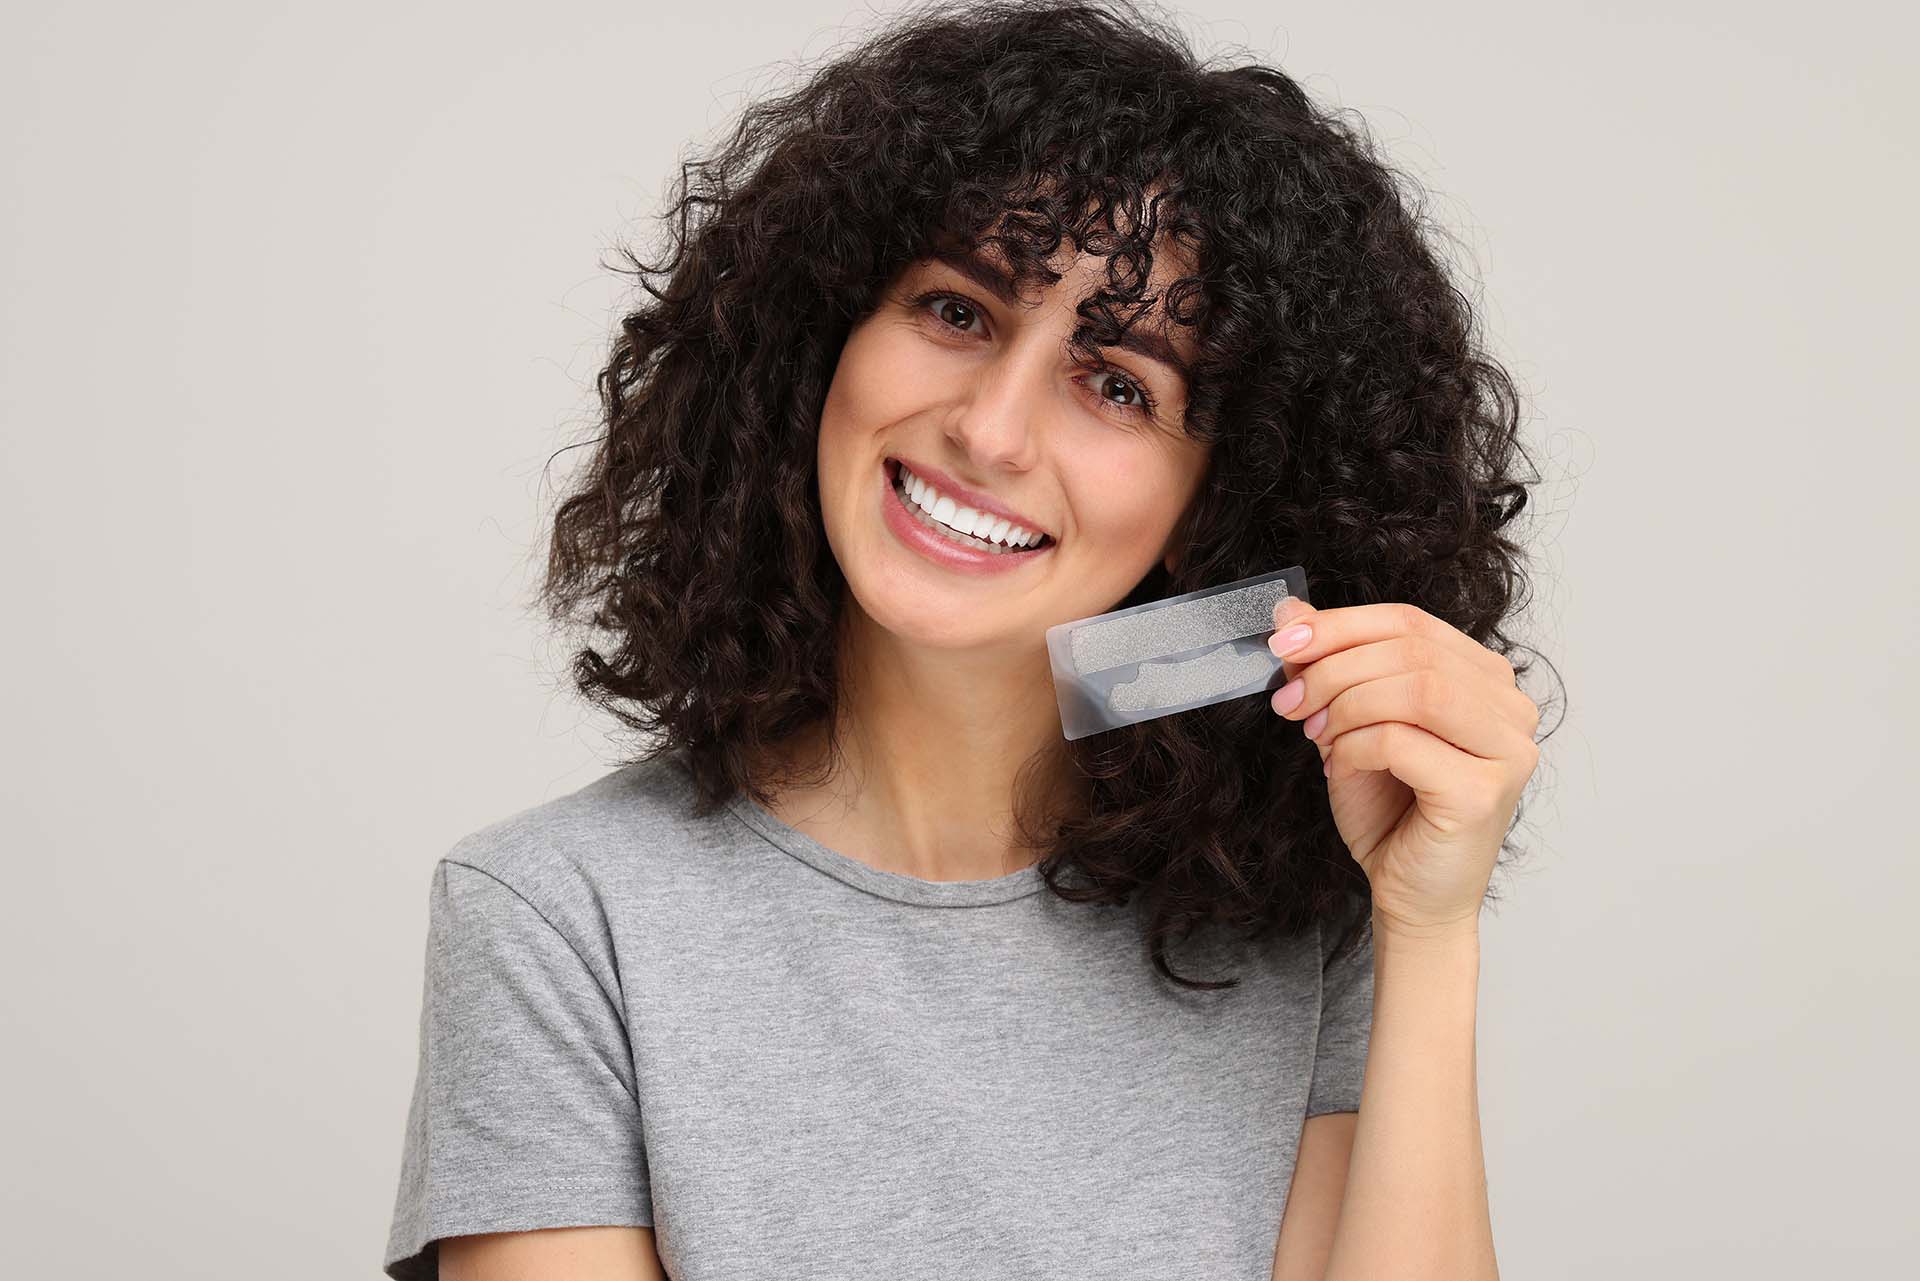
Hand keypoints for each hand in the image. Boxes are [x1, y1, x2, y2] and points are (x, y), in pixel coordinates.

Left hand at [1266, 597, 1540, 936]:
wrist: (1412, 895)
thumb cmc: (1391, 811)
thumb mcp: (1349, 723)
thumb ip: (1330, 666)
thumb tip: (1290, 611)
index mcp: (1485, 679)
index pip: (1412, 623)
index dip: (1341, 624)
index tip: (1284, 640)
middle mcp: (1510, 708)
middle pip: (1411, 650)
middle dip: (1334, 667)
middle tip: (1290, 700)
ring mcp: (1507, 750)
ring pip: (1414, 689)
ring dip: (1345, 704)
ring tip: (1314, 732)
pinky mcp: (1484, 791)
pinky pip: (1402, 741)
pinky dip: (1355, 746)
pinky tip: (1340, 764)